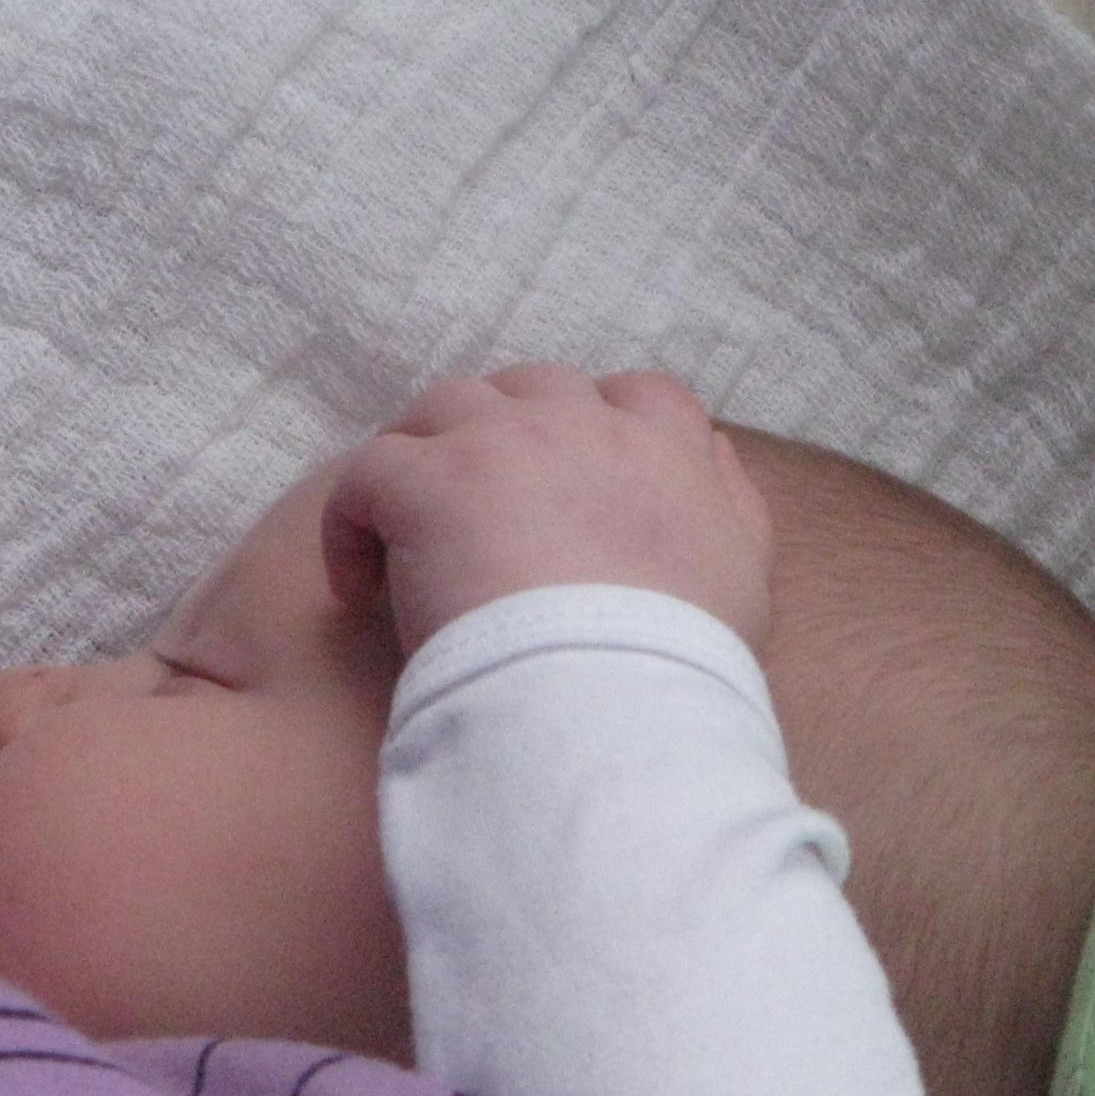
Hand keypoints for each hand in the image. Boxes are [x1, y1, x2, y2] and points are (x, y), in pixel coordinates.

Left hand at [320, 366, 774, 657]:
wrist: (607, 705)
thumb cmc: (677, 664)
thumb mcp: (743, 578)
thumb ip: (730, 502)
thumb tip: (711, 451)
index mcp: (661, 448)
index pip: (635, 395)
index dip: (596, 429)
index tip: (565, 484)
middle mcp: (579, 425)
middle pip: (529, 390)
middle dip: (501, 437)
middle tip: (476, 512)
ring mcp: (498, 444)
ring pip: (442, 411)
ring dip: (426, 461)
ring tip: (408, 536)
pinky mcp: (426, 485)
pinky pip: (367, 472)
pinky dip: (351, 523)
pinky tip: (357, 587)